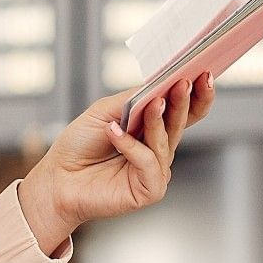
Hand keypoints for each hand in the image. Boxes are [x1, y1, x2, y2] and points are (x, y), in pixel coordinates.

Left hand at [20, 73, 216, 245]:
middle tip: (186, 82)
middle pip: (180, 124)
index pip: (184, 112)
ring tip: (154, 102)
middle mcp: (158, 150)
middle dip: (184, 102)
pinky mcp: (149, 189)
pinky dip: (131, 147)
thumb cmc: (79, 145)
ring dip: (157, 121)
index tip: (205, 72)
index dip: (197, 95)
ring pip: (166, 142)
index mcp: (152, 130)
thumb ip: (133, 99)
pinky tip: (114, 133)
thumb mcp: (105, 112)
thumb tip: (159, 85)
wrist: (57, 178)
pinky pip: (149, 163)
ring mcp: (155, 171)